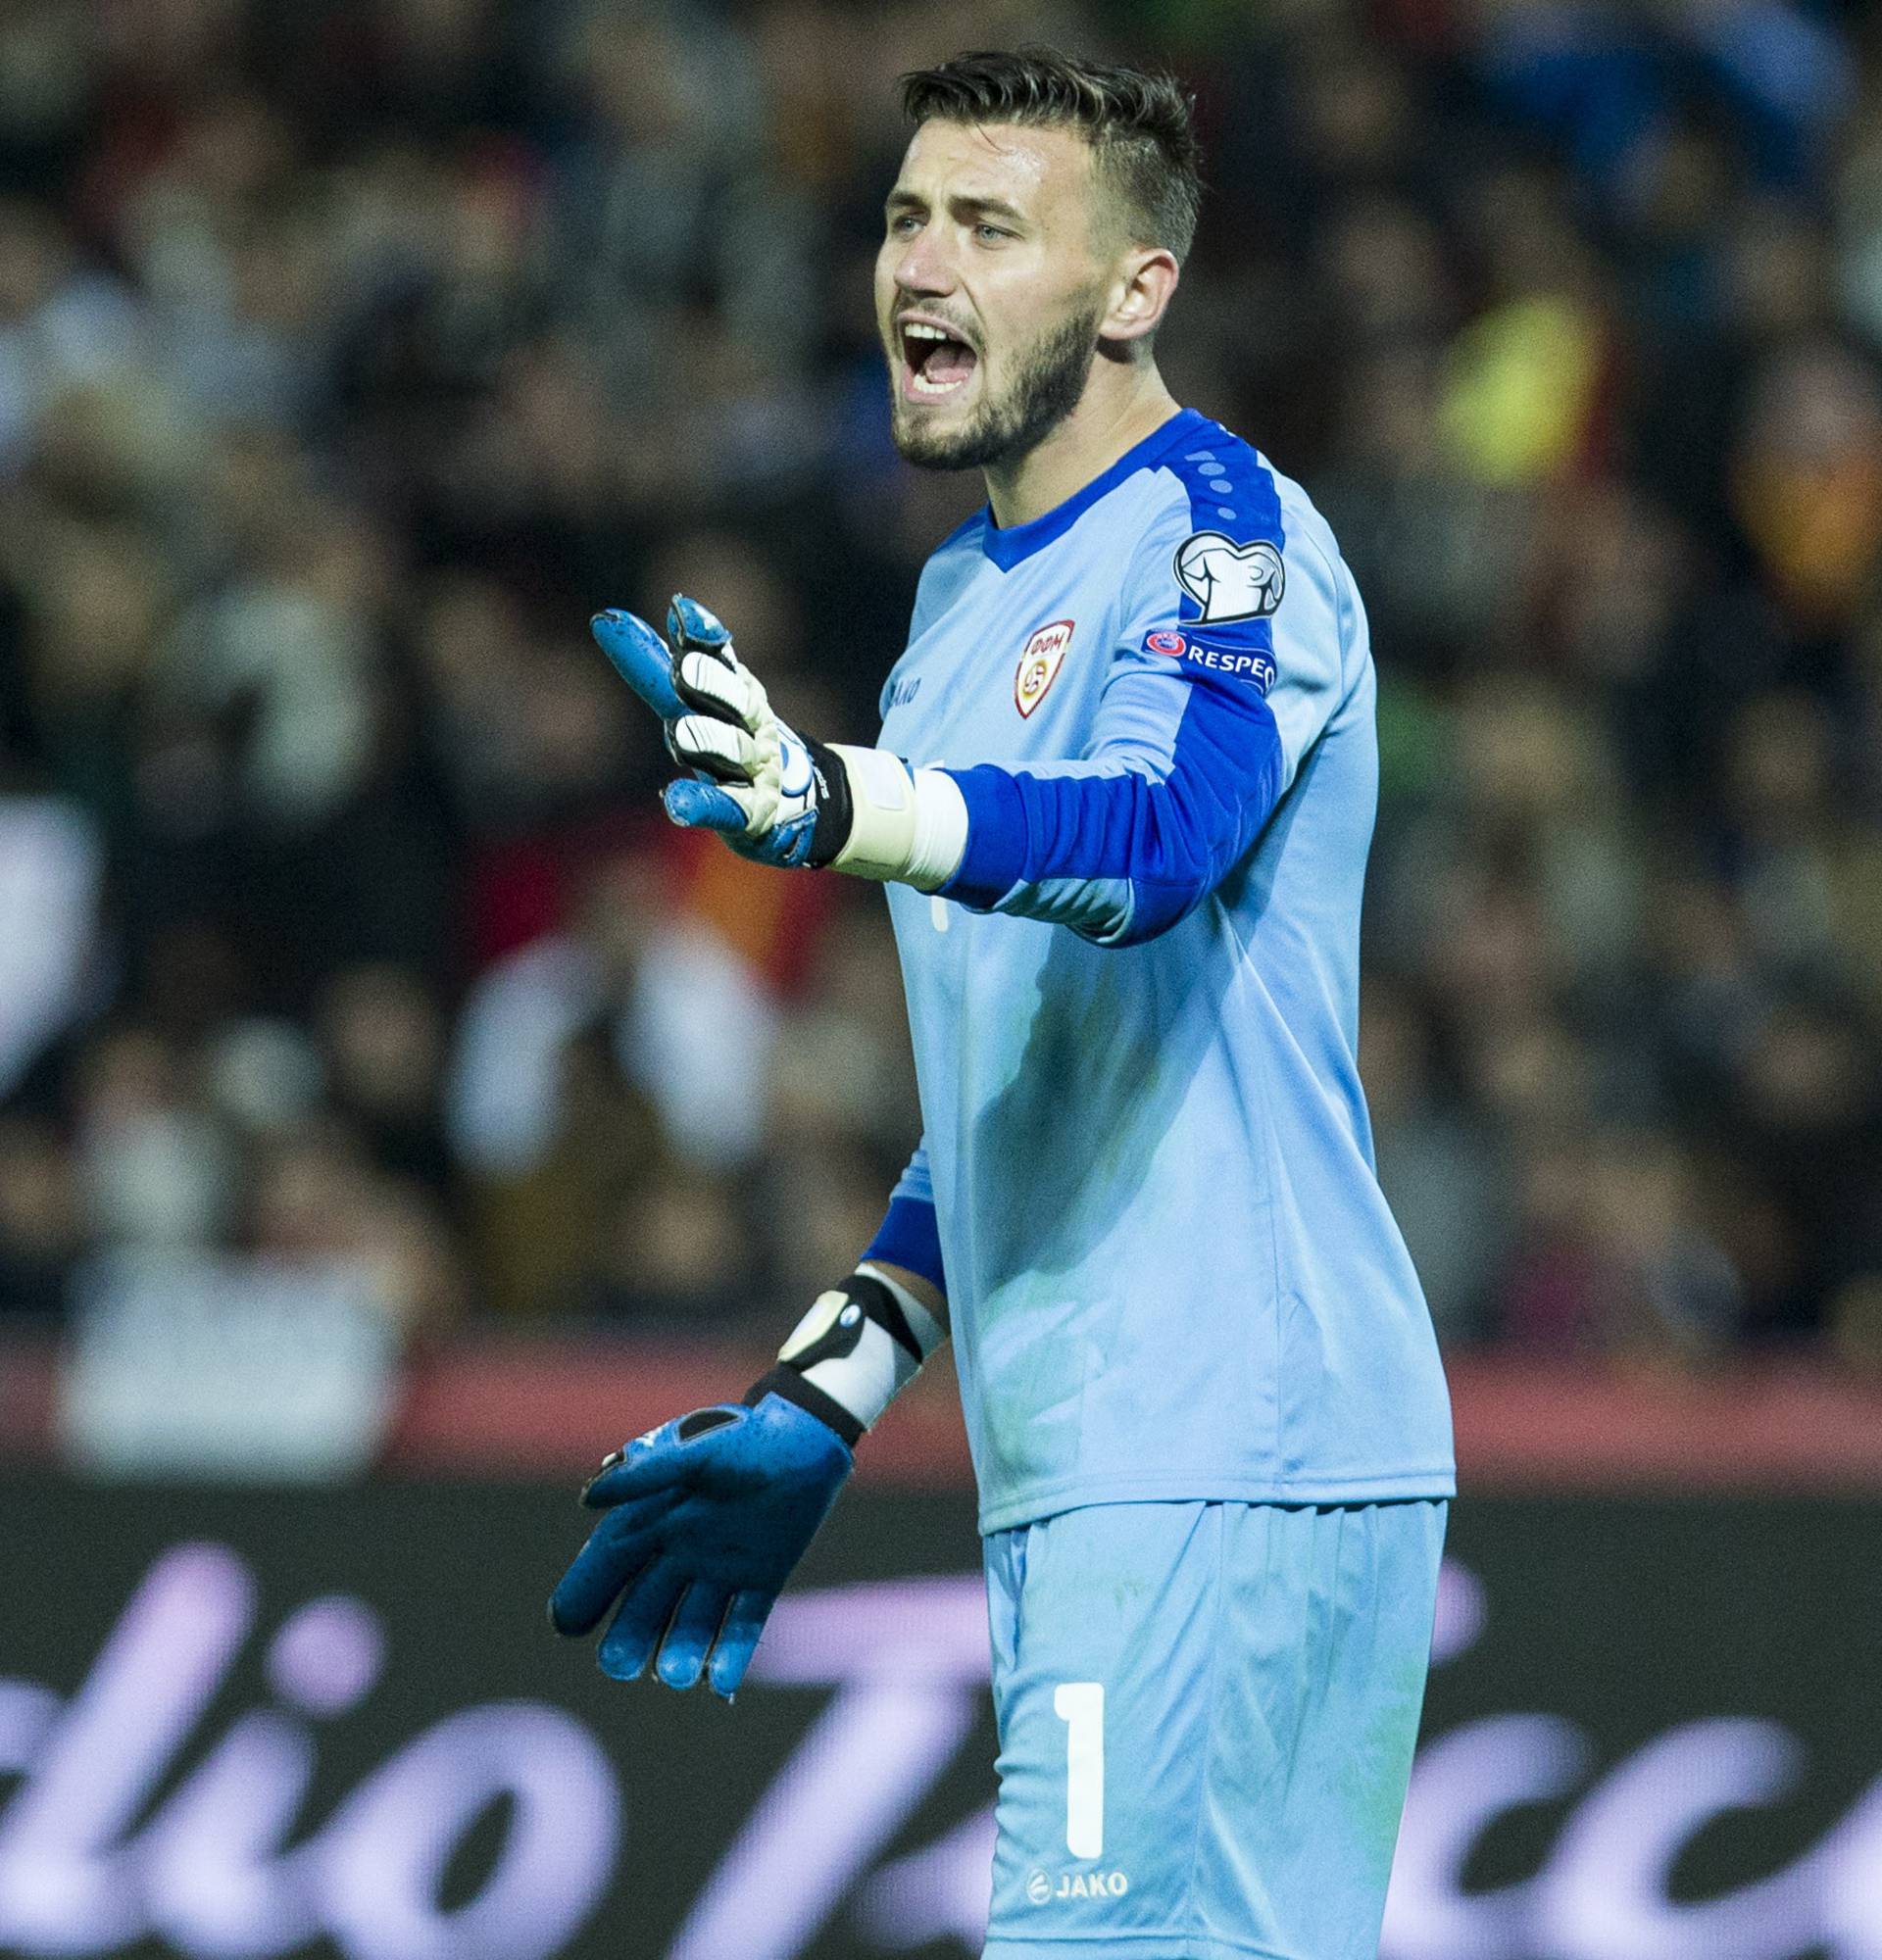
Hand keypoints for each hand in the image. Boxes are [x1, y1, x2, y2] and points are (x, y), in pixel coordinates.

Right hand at [547, 1392, 851, 1696]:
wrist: (808, 1435)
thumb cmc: (744, 1436)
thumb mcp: (694, 1452)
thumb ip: (646, 1475)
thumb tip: (588, 1499)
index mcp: (656, 1518)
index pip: (610, 1562)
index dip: (586, 1591)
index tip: (567, 1624)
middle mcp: (682, 1551)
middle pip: (647, 1604)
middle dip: (630, 1636)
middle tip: (616, 1666)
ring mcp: (721, 1569)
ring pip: (694, 1622)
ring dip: (681, 1650)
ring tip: (672, 1675)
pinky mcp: (763, 1578)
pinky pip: (744, 1623)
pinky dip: (732, 1654)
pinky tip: (721, 1684)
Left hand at [590, 597, 852, 867]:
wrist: (797, 804)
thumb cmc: (737, 743)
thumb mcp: (713, 701)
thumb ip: (678, 663)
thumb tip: (651, 610)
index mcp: (740, 693)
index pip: (718, 657)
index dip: (702, 636)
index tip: (679, 612)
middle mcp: (751, 726)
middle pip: (735, 702)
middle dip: (712, 684)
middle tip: (683, 669)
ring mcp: (756, 770)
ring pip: (734, 752)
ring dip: (709, 740)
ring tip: (680, 733)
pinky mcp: (752, 813)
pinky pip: (727, 808)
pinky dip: (702, 804)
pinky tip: (676, 802)